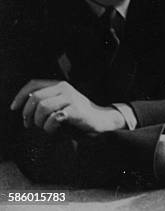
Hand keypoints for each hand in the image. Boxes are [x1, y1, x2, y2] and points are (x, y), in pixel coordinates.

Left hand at [10, 79, 124, 133]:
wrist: (102, 120)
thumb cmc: (78, 115)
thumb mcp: (61, 104)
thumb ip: (46, 102)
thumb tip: (24, 110)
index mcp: (60, 85)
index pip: (34, 84)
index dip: (20, 96)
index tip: (13, 108)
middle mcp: (65, 88)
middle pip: (36, 97)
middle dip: (27, 113)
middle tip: (29, 125)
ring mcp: (72, 99)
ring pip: (43, 107)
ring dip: (39, 122)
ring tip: (44, 128)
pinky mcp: (76, 111)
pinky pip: (54, 118)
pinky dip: (50, 127)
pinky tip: (54, 130)